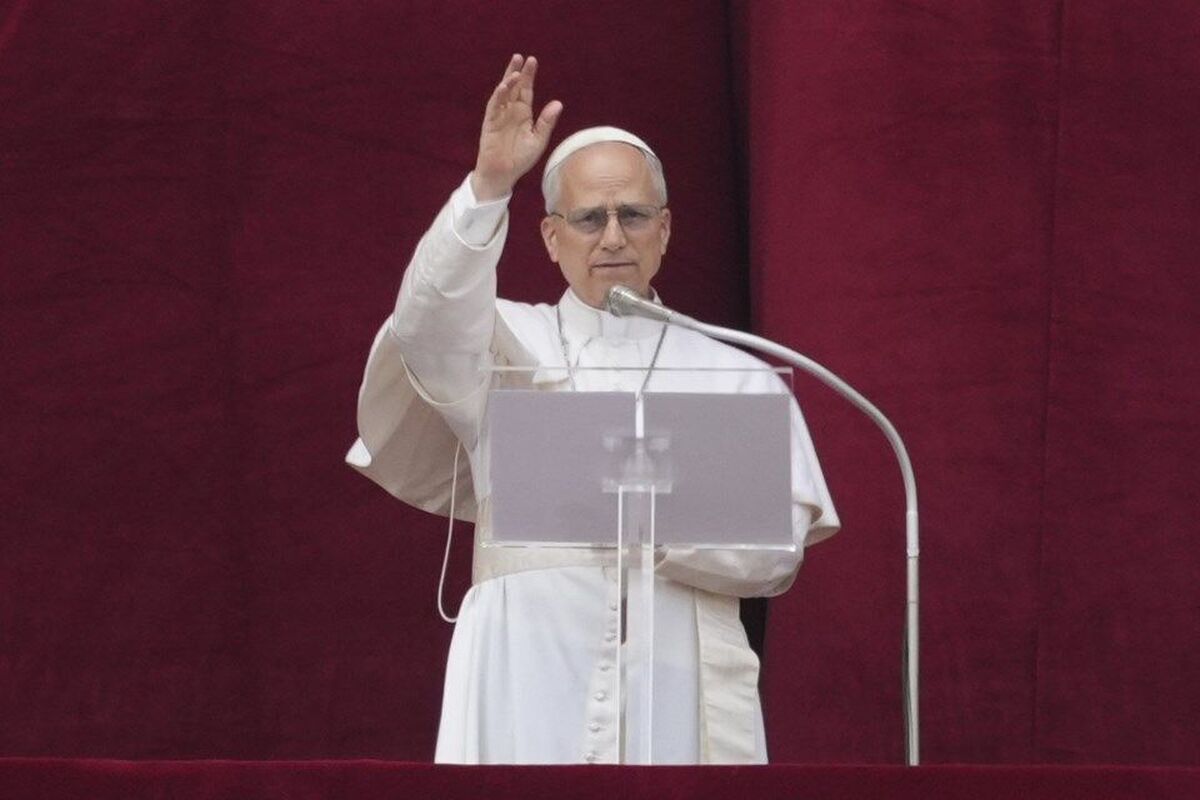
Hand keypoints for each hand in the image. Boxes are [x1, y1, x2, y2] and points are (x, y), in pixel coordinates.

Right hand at [471, 54, 563, 201]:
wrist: (503, 174)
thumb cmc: (521, 159)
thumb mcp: (538, 140)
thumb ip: (547, 122)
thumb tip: (558, 103)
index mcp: (524, 113)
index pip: (526, 90)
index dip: (529, 76)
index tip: (532, 60)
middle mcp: (511, 111)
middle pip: (514, 87)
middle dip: (517, 72)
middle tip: (521, 57)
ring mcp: (499, 116)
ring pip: (503, 94)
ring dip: (508, 82)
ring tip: (515, 70)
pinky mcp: (490, 123)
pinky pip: (494, 107)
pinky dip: (498, 96)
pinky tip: (503, 87)